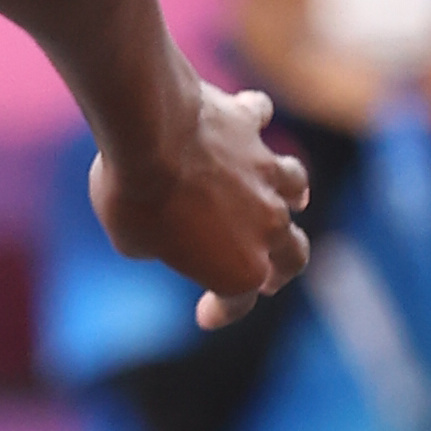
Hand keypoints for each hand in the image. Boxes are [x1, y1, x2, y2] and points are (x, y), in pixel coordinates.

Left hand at [90, 79, 310, 331]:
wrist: (148, 136)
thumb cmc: (134, 198)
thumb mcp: (134, 244)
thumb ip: (161, 246)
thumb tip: (165, 232)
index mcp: (239, 268)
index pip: (238, 301)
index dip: (223, 311)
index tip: (206, 315)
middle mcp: (266, 225)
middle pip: (293, 255)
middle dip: (284, 266)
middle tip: (273, 274)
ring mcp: (265, 173)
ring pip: (296, 187)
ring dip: (293, 195)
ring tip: (293, 199)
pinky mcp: (250, 128)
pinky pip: (259, 118)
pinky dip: (254, 118)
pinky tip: (250, 115)